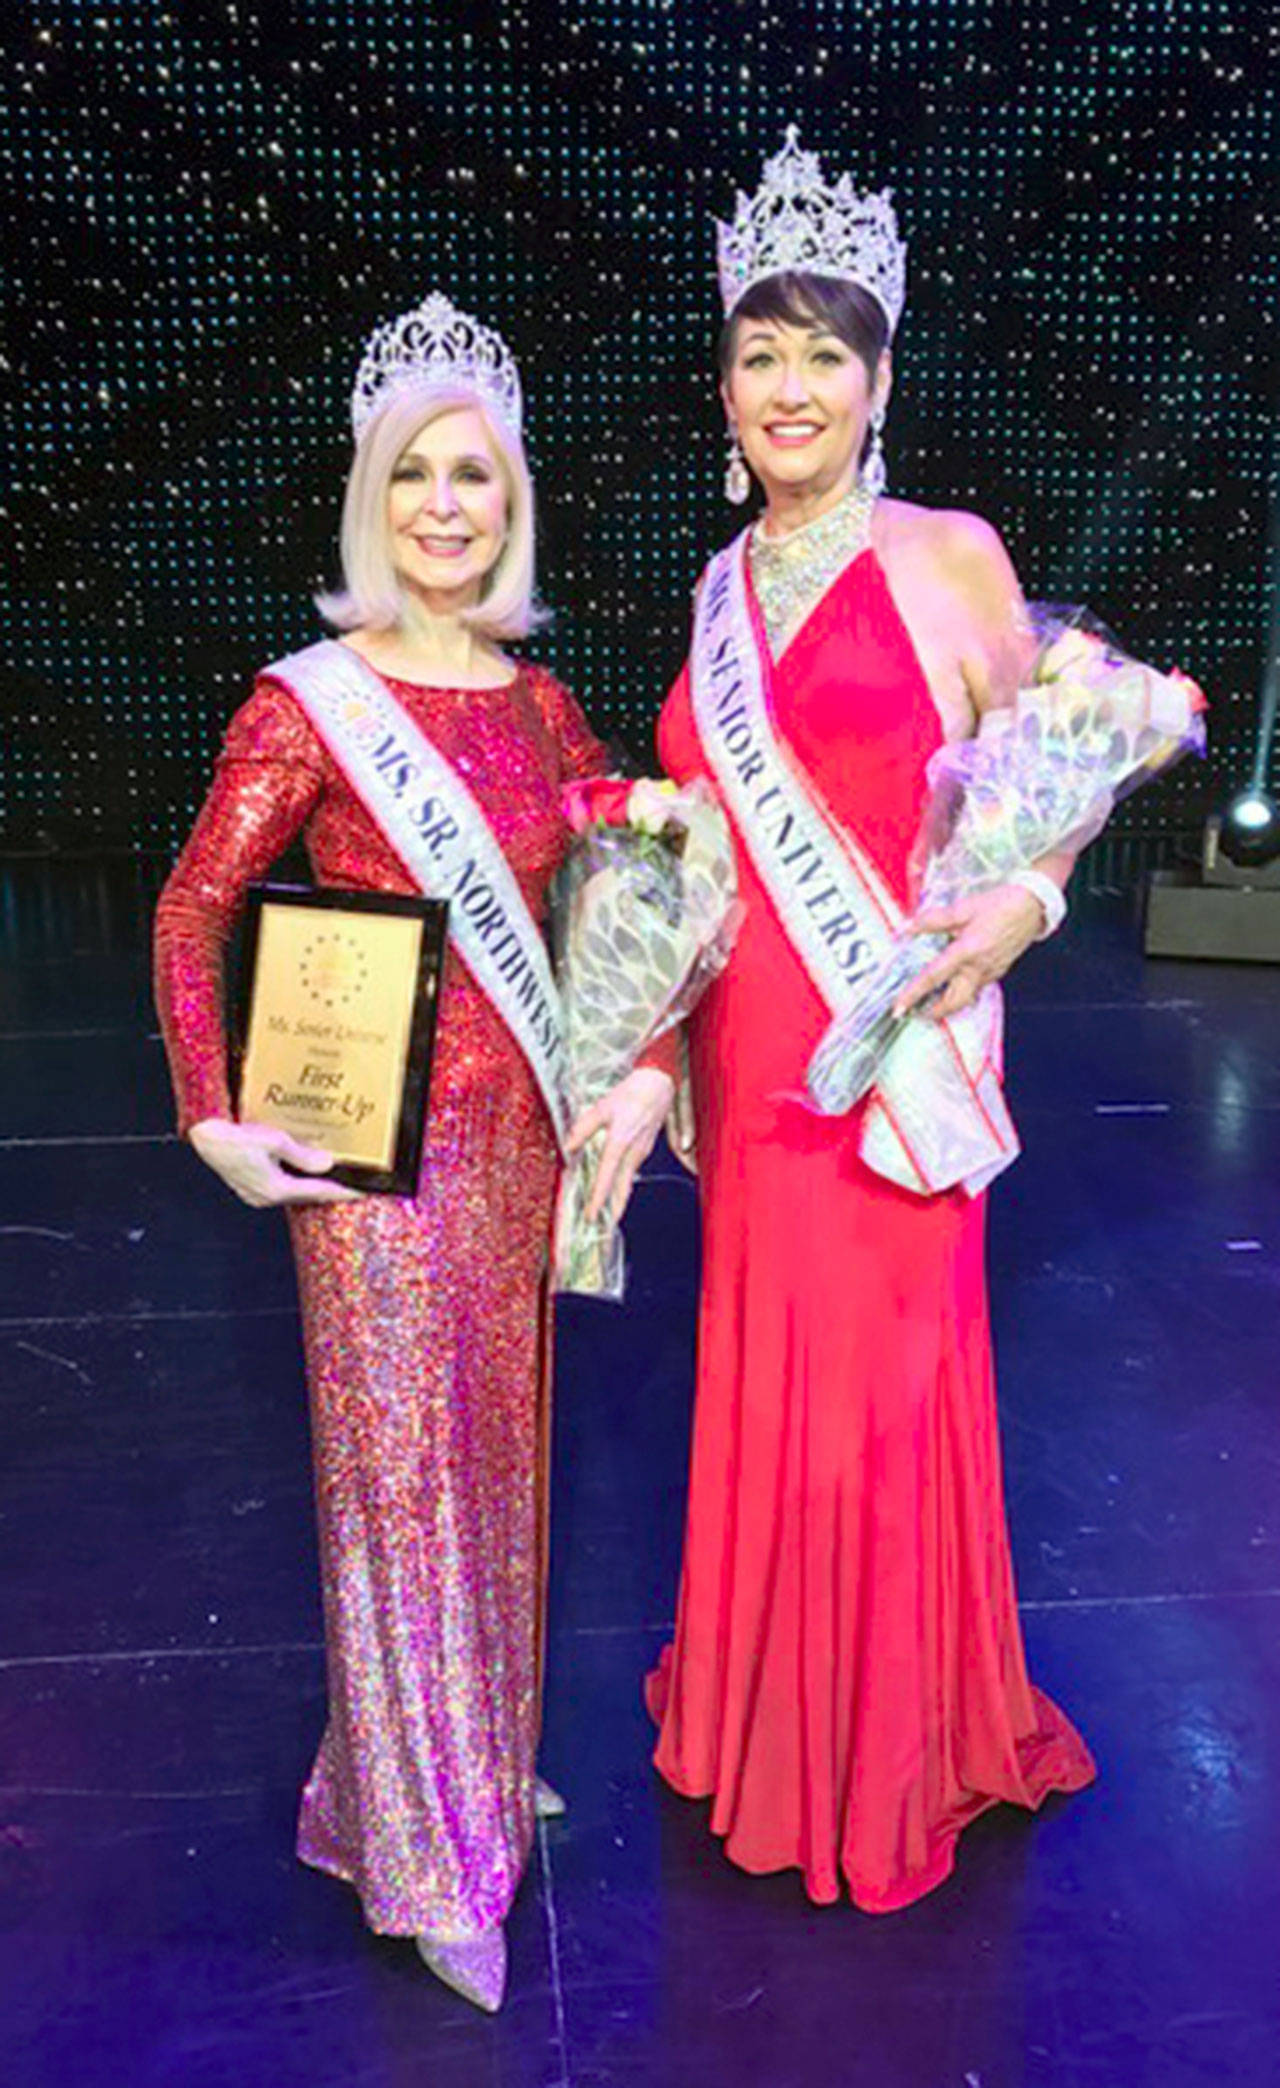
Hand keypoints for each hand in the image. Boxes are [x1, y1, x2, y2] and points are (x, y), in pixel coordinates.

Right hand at [188, 1118, 362, 1207]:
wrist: (203, 1136)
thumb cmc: (234, 1136)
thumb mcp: (274, 1140)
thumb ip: (303, 1155)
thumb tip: (326, 1164)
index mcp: (275, 1189)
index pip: (318, 1192)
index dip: (342, 1190)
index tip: (361, 1191)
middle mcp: (266, 1197)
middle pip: (306, 1195)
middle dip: (328, 1188)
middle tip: (351, 1182)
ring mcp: (256, 1194)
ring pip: (293, 1191)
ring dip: (310, 1183)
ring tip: (330, 1174)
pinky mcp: (249, 1187)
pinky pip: (280, 1186)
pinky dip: (294, 1179)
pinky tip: (301, 1168)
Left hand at [567, 1067, 676, 1225]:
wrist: (659, 1084)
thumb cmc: (630, 1093)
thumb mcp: (601, 1107)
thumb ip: (583, 1129)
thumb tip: (568, 1147)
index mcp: (620, 1142)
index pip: (606, 1176)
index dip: (598, 1197)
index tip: (591, 1214)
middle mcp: (633, 1151)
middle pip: (623, 1188)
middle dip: (615, 1209)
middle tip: (606, 1226)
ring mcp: (642, 1151)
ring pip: (628, 1180)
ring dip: (619, 1196)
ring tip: (609, 1211)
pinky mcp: (645, 1147)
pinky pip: (632, 1169)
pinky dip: (624, 1181)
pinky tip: (617, 1183)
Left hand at [894, 882, 1048, 1020]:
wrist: (1033, 906)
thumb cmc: (1001, 904)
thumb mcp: (963, 908)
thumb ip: (934, 920)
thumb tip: (909, 926)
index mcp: (966, 951)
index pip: (933, 977)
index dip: (913, 994)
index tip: (899, 1008)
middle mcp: (978, 967)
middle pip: (953, 1001)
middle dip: (934, 1012)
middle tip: (917, 1012)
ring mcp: (991, 971)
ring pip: (967, 997)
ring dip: (949, 1003)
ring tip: (933, 1001)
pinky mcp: (999, 970)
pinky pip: (978, 987)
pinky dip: (964, 990)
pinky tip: (957, 981)